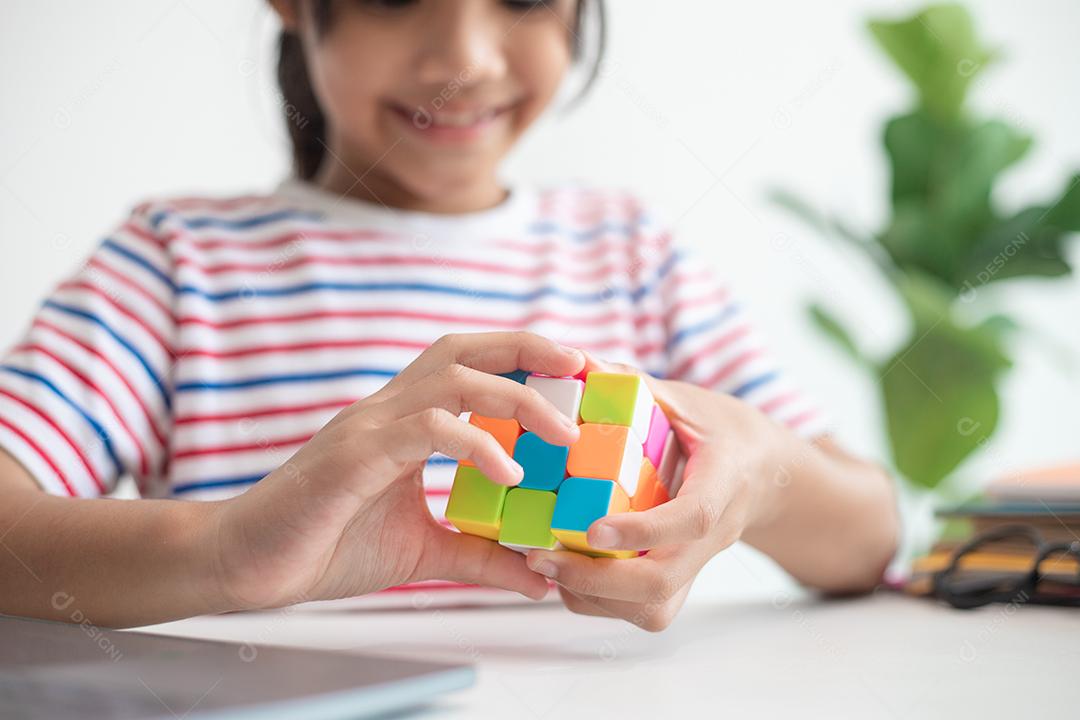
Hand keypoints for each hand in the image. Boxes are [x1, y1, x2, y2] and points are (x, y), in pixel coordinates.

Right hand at [209, 332, 584, 610]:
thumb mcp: (421, 552)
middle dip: (528, 348)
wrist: (245, 565)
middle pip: (465, 349)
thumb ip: (478, 555)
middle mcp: (389, 410)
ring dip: (517, 398)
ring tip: (564, 433)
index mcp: (404, 421)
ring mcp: (369, 426)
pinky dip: (474, 445)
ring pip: (452, 380)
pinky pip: (425, 430)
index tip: (576, 376)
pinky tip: (508, 476)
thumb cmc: (324, 545)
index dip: (523, 360)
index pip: (471, 367)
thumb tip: (538, 576)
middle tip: (584, 364)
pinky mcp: (353, 455)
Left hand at [526, 352, 786, 630]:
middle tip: (539, 557)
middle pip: (663, 585)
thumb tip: (576, 362)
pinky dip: (598, 600)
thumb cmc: (721, 430)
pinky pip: (643, 610)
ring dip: (590, 595)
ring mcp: (698, 565)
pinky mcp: (681, 581)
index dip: (643, 530)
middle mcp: (714, 535)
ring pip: (651, 609)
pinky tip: (565, 569)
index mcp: (723, 482)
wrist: (766, 473)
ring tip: (542, 562)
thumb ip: (635, 386)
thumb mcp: (686, 399)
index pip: (691, 518)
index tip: (593, 531)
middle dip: (596, 581)